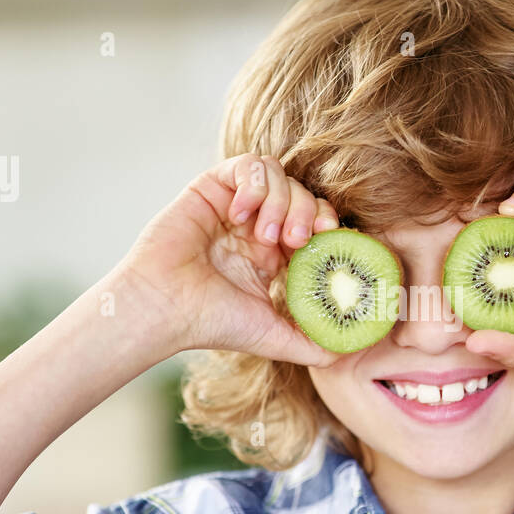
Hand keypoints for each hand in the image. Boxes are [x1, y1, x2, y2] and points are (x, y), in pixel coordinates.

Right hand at [119, 153, 341, 365]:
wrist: (165, 309)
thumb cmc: (212, 323)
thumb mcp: (274, 337)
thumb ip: (313, 343)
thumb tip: (348, 349)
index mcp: (276, 253)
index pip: (317, 221)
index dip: (329, 223)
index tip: (330, 239)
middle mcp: (258, 224)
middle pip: (303, 193)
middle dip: (308, 212)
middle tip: (297, 240)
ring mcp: (236, 204)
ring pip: (279, 175)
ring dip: (281, 200)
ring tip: (263, 233)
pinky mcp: (212, 187)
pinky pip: (248, 164)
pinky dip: (253, 185)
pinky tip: (238, 215)